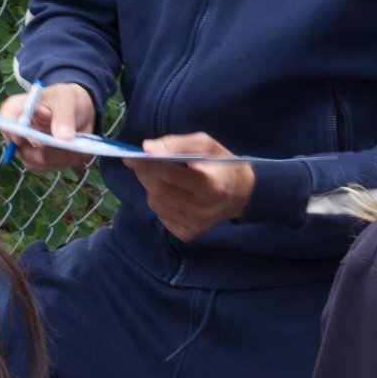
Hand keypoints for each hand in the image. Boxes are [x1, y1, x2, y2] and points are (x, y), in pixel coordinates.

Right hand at [0, 82, 94, 171]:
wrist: (79, 112)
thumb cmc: (67, 99)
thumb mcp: (67, 98)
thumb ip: (64, 116)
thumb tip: (63, 138)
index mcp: (18, 108)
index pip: (5, 119)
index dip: (13, 129)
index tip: (29, 135)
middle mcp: (18, 130)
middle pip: (17, 147)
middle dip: (43, 146)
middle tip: (63, 141)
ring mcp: (26, 147)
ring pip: (34, 160)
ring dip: (57, 154)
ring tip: (74, 142)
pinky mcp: (39, 160)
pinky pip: (47, 166)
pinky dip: (63, 160)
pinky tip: (73, 149)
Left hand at [125, 133, 254, 241]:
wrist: (242, 194)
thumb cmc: (222, 164)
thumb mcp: (205, 145)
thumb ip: (176, 144)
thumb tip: (147, 148)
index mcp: (211, 184)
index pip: (170, 174)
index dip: (148, 164)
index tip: (134, 156)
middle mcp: (202, 208)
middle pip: (159, 191)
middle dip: (145, 175)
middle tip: (140, 163)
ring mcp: (195, 224)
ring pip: (156, 205)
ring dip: (151, 188)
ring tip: (160, 177)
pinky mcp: (188, 233)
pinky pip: (161, 216)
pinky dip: (159, 203)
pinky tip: (171, 194)